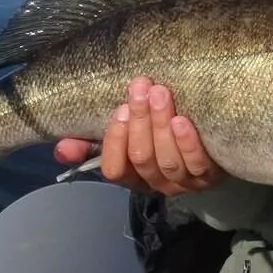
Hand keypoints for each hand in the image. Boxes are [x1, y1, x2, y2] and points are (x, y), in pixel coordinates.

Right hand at [56, 76, 224, 196]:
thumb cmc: (158, 133)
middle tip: (141, 88)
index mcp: (133, 177)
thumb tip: (61, 149)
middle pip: (142, 159)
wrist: (211, 139)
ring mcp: (185, 182)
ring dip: (161, 125)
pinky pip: (197, 164)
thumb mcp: (124, 136)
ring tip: (160, 94)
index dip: (115, 142)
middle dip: (140, 122)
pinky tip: (183, 121)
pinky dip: (188, 143)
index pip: (115, 170)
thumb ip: (90, 144)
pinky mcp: (211, 176)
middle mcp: (157, 184)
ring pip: (167, 161)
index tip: (120, 110)